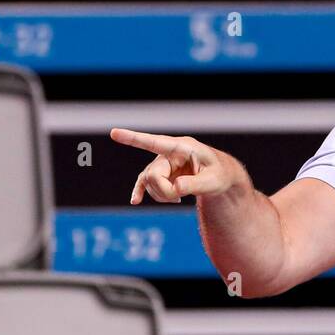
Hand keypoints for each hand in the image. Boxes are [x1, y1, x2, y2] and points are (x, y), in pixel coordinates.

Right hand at [109, 129, 235, 203]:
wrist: (220, 176)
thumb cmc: (219, 174)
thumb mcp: (213, 181)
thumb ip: (195, 184)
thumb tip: (175, 188)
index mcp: (183, 147)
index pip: (156, 142)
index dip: (134, 138)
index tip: (114, 133)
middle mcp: (169, 153)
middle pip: (153, 174)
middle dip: (164, 191)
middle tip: (180, 199)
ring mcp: (163, 163)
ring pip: (149, 182)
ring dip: (161, 195)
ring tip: (179, 199)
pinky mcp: (161, 173)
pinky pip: (145, 183)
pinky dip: (141, 192)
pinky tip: (135, 201)